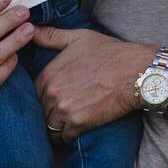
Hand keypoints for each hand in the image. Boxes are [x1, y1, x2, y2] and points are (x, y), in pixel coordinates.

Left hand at [33, 26, 149, 140]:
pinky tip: (78, 129)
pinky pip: (65, 137)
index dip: (47, 96)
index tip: (59, 97)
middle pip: (42, 111)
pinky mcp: (79, 123)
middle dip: (51, 111)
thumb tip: (31, 31)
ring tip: (70, 122)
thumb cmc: (110, 52)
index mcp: (49, 73)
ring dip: (58, 126)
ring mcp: (64, 109)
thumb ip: (52, 36)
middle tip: (65, 110)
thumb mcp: (79, 37)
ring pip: (51, 126)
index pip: (36, 93)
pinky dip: (69, 135)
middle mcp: (52, 92)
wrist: (135, 71)